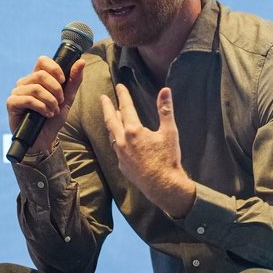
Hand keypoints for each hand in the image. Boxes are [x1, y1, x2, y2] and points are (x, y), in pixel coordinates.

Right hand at [6, 56, 84, 155]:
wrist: (45, 140)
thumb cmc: (53, 119)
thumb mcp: (68, 99)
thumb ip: (74, 80)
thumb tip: (81, 61)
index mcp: (37, 78)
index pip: (42, 61)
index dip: (55, 69)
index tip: (63, 81)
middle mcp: (25, 82)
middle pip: (41, 74)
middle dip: (56, 90)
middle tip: (60, 102)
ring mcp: (17, 92)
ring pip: (36, 87)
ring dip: (50, 101)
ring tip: (53, 111)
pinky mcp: (12, 103)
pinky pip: (28, 99)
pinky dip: (41, 107)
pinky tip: (46, 114)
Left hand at [100, 84, 195, 216]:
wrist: (163, 186)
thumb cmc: (167, 158)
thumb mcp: (169, 132)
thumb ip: (165, 110)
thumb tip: (165, 90)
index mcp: (133, 131)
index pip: (126, 108)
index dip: (123, 96)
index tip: (120, 86)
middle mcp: (122, 141)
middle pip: (111, 120)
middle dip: (107, 107)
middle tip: (102, 98)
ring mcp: (120, 154)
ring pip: (112, 134)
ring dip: (111, 123)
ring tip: (111, 116)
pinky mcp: (122, 165)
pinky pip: (117, 148)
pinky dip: (117, 139)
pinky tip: (121, 140)